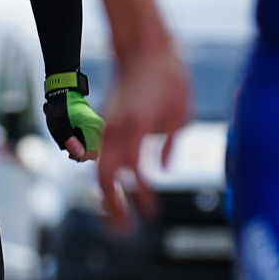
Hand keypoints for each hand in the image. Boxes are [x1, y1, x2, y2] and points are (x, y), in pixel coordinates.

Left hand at [43, 73, 104, 162]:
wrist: (65, 95)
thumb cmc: (60, 110)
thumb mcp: (59, 126)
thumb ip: (69, 141)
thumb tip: (80, 154)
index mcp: (91, 127)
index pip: (92, 153)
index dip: (80, 156)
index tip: (69, 152)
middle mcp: (100, 128)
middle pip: (95, 153)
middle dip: (81, 153)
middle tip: (69, 145)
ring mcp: (100, 128)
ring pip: (94, 149)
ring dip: (82, 149)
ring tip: (72, 140)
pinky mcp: (98, 128)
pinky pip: (94, 143)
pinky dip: (85, 144)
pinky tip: (76, 137)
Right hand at [95, 46, 187, 228]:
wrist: (145, 49)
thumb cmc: (169, 77)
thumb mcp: (180, 114)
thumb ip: (170, 146)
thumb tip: (161, 171)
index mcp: (137, 126)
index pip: (134, 171)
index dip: (142, 196)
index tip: (152, 212)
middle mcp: (116, 128)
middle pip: (104, 176)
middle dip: (112, 207)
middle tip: (123, 230)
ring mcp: (107, 125)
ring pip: (98, 168)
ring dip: (107, 194)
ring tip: (119, 216)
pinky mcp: (105, 123)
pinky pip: (100, 155)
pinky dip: (107, 175)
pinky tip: (120, 188)